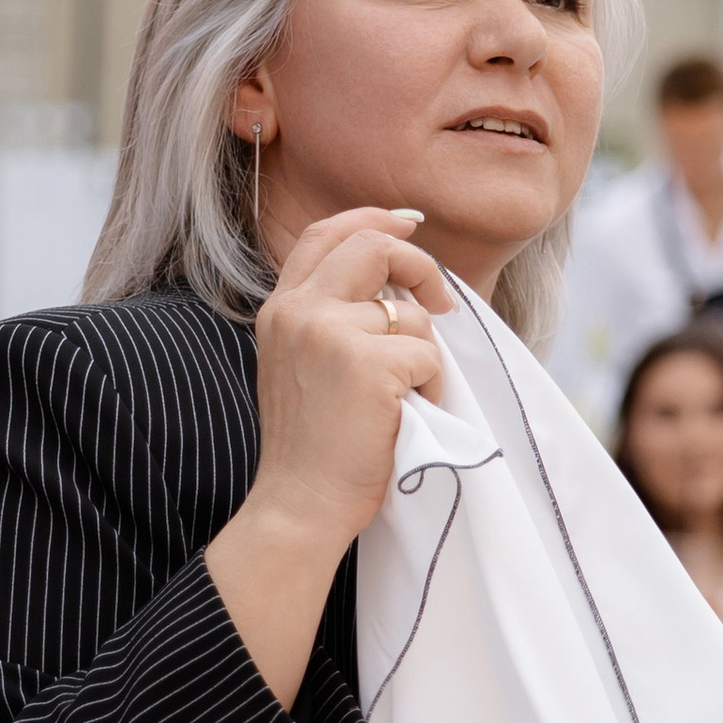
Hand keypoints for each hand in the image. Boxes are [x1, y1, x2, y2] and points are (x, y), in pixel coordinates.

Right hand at [242, 208, 453, 566]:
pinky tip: (404, 415)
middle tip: (441, 302)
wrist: (299, 503)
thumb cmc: (313, 446)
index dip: (372, 219)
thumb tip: (394, 285)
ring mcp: (329, 333)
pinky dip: (429, 386)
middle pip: (372, 246)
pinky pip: (425, 354)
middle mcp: (299, 310)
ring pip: (408, 314)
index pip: (325, 235)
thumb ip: (330, 318)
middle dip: (419, 265)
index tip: (410, 224)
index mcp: (281, 309)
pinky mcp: (366, 363)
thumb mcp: (301, 364)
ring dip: (422, 355)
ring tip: (401, 398)